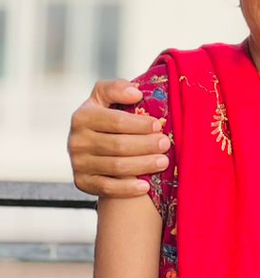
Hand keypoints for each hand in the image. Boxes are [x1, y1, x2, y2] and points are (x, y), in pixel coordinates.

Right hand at [68, 80, 169, 196]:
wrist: (91, 147)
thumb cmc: (105, 118)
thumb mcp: (105, 98)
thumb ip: (116, 88)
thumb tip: (135, 93)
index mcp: (82, 117)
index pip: (116, 121)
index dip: (140, 124)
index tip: (159, 124)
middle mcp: (76, 140)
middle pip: (118, 145)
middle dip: (146, 145)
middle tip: (165, 144)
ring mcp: (78, 163)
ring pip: (116, 167)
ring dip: (143, 165)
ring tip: (163, 161)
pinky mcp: (82, 182)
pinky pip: (107, 188)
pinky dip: (128, 188)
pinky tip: (146, 186)